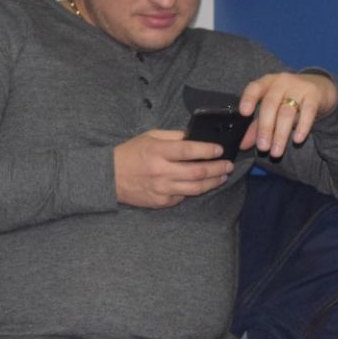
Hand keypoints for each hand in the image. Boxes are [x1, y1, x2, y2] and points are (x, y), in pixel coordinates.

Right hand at [113, 129, 233, 208]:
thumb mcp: (150, 136)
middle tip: (228, 165)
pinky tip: (200, 185)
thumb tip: (195, 137)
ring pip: (195, 188)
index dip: (208, 150)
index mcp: (158, 151)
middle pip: (197, 172)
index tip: (220, 150)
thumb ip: (173, 136)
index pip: (189, 150)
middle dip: (217, 168)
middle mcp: (161, 171)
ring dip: (212, 182)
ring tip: (222, 176)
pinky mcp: (160, 202)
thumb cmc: (130, 153)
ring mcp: (161, 189)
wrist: (109, 177)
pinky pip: (183, 196)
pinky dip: (193, 190)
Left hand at [237, 72, 337, 158]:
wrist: (320, 87)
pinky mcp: (314, 95)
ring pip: (287, 112)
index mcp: (266, 83)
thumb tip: (243, 145)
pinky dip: (302, 126)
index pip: (255, 87)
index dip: (248, 99)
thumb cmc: (289, 99)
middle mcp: (281, 82)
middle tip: (263, 148)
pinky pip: (308, 112)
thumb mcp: (272, 109)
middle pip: (270, 105)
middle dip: (265, 128)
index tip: (244, 113)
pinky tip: (297, 140)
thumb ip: (256, 126)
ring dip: (281, 134)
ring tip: (276, 152)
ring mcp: (298, 87)